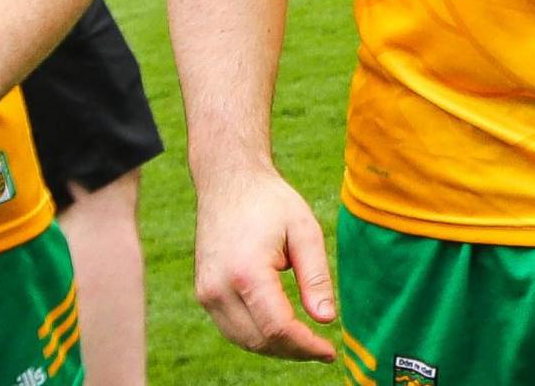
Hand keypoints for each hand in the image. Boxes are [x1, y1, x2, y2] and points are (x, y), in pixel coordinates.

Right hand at [191, 166, 336, 360]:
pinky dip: (258, 336)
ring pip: (244, 341)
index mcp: (247, 271)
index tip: (330, 352)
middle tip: (322, 349)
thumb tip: (326, 319)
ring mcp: (206, 292)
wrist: (228, 182)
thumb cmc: (271, 202)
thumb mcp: (305, 231)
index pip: (278, 327)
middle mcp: (219, 287)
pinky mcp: (204, 293)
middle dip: (294, 351)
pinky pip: (232, 328)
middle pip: (260, 340)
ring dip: (276, 348)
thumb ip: (316, 276)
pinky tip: (281, 330)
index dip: (306, 346)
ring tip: (305, 342)